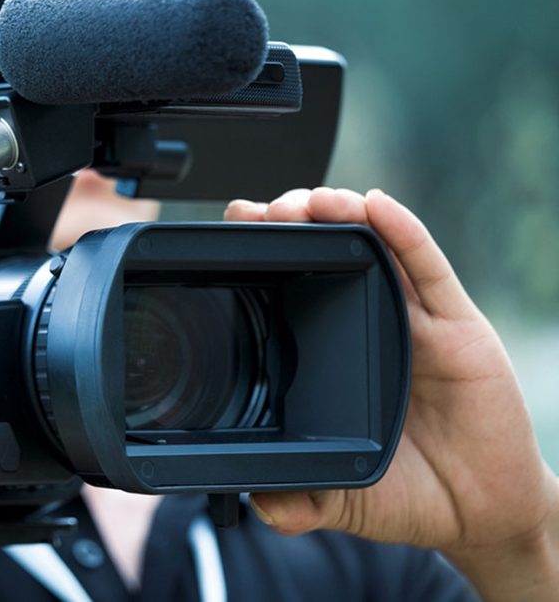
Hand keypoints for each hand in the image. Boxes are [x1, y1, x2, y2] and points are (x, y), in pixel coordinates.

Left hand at [226, 188, 558, 599]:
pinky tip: (376, 208)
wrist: (482, 514)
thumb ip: (302, 500)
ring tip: (311, 201)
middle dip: (294, 221)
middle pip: (329, 253)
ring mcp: (414, 321)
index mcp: (335, 354)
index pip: (292, 287)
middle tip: (264, 211)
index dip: (263, 255)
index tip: (233, 228)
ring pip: (375, 249)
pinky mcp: (458, 326)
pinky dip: (403, 234)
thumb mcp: (343, 498)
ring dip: (341, 214)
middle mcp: (371, 325)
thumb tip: (258, 504)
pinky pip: (428, 269)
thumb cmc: (410, 493)